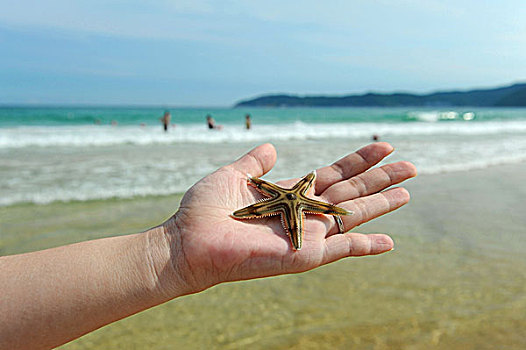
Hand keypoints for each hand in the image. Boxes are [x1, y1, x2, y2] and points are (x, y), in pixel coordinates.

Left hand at [163, 142, 415, 293]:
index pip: (333, 174)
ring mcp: (306, 234)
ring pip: (353, 216)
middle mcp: (304, 213)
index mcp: (290, 194)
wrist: (189, 241)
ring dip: (381, 205)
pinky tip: (390, 242)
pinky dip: (366, 246)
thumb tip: (271, 147)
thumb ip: (255, 162)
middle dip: (380, 178)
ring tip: (407, 192)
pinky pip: (341, 250)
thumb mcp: (233, 175)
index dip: (358, 160)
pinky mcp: (303, 254)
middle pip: (351, 192)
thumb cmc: (205, 210)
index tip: (383, 145)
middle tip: (411, 166)